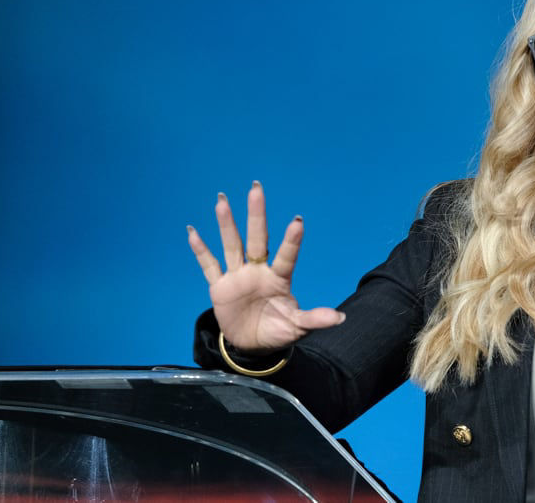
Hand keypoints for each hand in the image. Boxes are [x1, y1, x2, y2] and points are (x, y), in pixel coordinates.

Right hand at [187, 181, 344, 352]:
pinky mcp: (220, 287)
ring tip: (222, 200)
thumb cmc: (278, 330)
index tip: (297, 221)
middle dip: (256, 215)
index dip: (292, 241)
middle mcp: (258, 271)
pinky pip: (209, 265)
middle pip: (257, 239)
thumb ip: (314, 319)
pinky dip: (201, 251)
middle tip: (256, 188)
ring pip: (232, 245)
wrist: (252, 345)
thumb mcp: (297, 326)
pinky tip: (193, 232)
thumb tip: (341, 318)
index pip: (286, 256)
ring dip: (227, 224)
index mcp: (279, 278)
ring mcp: (238, 276)